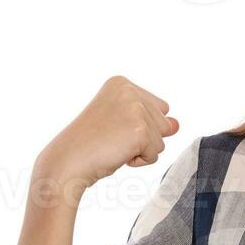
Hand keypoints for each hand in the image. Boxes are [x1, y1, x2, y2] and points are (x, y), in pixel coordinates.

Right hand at [34, 75, 180, 200]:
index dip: (138, 126)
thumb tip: (176, 125)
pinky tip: (116, 154)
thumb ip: (152, 119)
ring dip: (140, 151)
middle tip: (111, 139)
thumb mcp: (121, 123)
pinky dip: (139, 162)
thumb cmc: (89, 144)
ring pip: (161, 140)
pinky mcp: (141, 131)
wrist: (67, 162)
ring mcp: (136, 109)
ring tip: (113, 146)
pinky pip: (155, 155)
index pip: (158, 108)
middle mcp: (130, 91)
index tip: (111, 128)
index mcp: (121, 83)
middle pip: (163, 123)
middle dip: (142, 138)